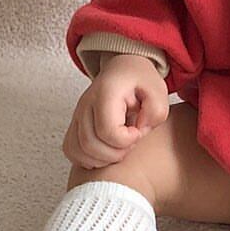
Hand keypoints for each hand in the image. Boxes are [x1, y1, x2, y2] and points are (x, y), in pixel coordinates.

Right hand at [62, 53, 169, 168]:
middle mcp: (86, 104)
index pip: (108, 130)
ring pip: (77, 151)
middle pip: (89, 144)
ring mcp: (76, 115)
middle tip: (130, 144)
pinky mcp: (74, 125)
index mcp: (106, 92)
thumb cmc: (140, 81)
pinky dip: (88, 159)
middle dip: (115, 154)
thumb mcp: (158, 90)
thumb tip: (139, 130)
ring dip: (102, 159)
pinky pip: (71, 150)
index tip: (138, 132)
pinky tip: (106, 152)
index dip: (126, 140)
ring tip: (120, 148)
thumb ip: (156, 111)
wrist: (122, 70)